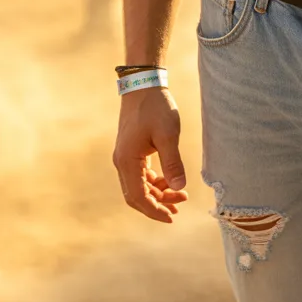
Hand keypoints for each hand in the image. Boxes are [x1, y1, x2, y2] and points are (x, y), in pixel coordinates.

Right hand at [113, 87, 187, 221]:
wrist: (143, 84)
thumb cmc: (155, 107)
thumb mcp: (168, 134)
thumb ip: (173, 163)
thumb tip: (179, 188)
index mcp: (127, 161)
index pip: (138, 197)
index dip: (154, 211)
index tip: (172, 218)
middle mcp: (122, 162)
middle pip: (137, 195)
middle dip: (157, 205)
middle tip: (179, 208)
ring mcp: (125, 157)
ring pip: (139, 186)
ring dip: (158, 194)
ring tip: (180, 195)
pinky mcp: (131, 151)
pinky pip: (141, 175)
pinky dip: (155, 182)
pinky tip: (170, 182)